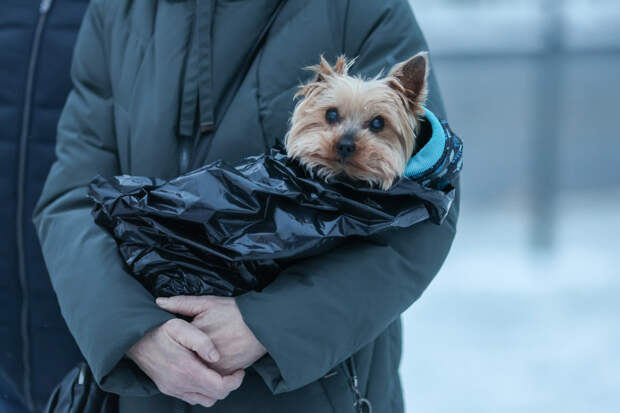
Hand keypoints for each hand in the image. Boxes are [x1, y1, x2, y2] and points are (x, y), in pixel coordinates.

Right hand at [127, 318, 244, 407]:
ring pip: (204, 400)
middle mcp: (179, 384)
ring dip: (215, 390)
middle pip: (215, 397)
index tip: (239, 370)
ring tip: (220, 372)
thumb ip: (201, 341)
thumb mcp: (180, 326)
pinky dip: (203, 390)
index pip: (220, 388)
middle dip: (229, 386)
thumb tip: (216, 357)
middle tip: (233, 371)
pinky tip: (205, 374)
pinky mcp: (168, 388)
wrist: (133, 338)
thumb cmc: (159, 329)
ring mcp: (173, 388)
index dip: (235, 381)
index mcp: (186, 370)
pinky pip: (192, 397)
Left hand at [156, 296, 266, 374]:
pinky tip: (210, 362)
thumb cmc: (235, 312)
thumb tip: (159, 301)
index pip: (173, 342)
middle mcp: (202, 354)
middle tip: (186, 349)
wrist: (261, 325)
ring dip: (194, 366)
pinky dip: (208, 371)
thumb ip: (181, 303)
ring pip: (196, 371)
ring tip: (198, 356)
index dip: (174, 340)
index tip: (176, 338)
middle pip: (183, 359)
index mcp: (194, 335)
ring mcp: (214, 366)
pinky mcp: (225, 373)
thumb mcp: (208, 303)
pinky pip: (210, 378)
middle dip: (182, 355)